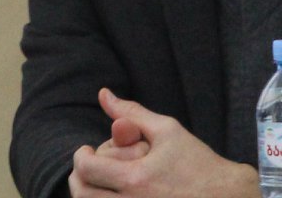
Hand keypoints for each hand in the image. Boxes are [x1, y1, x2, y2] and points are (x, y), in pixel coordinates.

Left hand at [66, 88, 257, 196]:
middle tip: (91, 169)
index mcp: (137, 180)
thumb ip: (131, 113)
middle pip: (83, 195)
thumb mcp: (167, 131)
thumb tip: (104, 94)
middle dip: (80, 178)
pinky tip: (117, 195)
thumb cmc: (201, 164)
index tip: (88, 151)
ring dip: (91, 194)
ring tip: (102, 183)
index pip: (86, 169)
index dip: (81, 157)